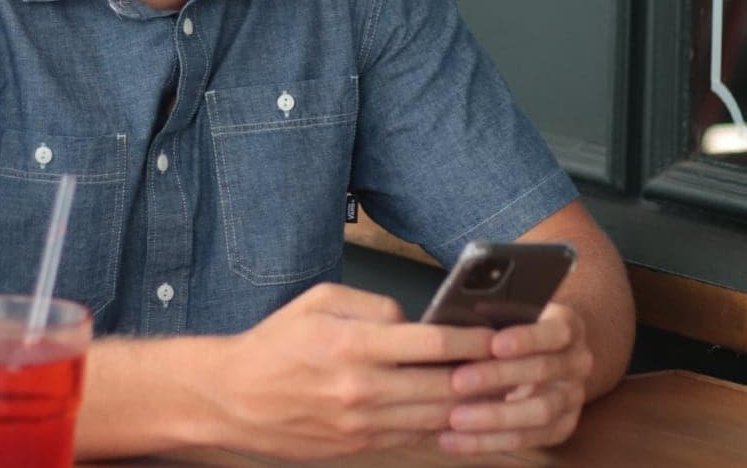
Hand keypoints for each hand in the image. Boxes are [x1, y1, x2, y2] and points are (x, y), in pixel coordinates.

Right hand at [202, 282, 495, 457]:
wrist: (231, 397)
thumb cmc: (275, 342)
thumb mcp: (320, 300)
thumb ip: (373, 304)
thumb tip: (415, 319)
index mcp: (352, 343)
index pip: (430, 342)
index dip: (471, 338)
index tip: (497, 333)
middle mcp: (360, 388)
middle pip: (442, 386)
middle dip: (483, 376)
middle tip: (514, 364)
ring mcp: (360, 423)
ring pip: (433, 417)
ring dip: (469, 406)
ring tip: (497, 389)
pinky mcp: (356, 446)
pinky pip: (411, 436)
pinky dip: (439, 424)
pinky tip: (458, 411)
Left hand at [437, 302, 592, 454]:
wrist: (551, 355)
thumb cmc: (519, 328)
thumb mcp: (514, 312)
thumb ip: (495, 315)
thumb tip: (458, 317)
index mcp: (569, 327)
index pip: (556, 332)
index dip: (526, 338)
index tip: (494, 344)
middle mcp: (577, 363)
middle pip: (543, 370)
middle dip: (498, 377)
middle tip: (458, 381)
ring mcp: (572, 398)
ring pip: (540, 412)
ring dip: (494, 417)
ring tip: (455, 418)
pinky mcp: (561, 427)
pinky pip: (527, 440)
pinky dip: (489, 442)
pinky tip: (455, 439)